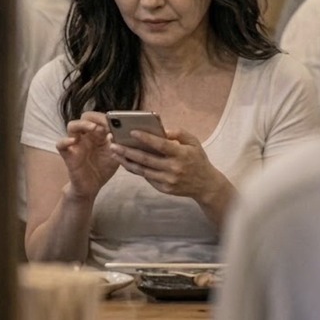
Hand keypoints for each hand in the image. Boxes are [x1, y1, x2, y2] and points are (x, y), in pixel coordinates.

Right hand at [56, 111, 117, 199]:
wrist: (93, 186)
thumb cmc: (103, 168)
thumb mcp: (114, 154)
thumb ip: (117, 143)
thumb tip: (119, 130)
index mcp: (98, 134)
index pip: (99, 119)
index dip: (105, 118)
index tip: (115, 120)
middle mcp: (86, 136)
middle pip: (85, 118)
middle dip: (95, 118)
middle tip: (106, 123)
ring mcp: (76, 144)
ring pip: (72, 126)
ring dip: (82, 124)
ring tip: (93, 128)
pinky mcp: (68, 154)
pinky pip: (61, 144)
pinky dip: (65, 141)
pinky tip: (73, 141)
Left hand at [109, 127, 225, 200]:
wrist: (206, 185)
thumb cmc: (198, 159)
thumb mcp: (193, 142)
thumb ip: (178, 133)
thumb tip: (161, 130)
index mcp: (181, 154)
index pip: (161, 145)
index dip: (146, 138)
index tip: (132, 132)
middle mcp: (174, 168)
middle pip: (146, 159)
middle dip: (127, 151)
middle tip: (113, 143)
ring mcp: (168, 181)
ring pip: (143, 170)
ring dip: (126, 161)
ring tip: (114, 152)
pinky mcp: (164, 189)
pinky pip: (147, 178)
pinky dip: (136, 169)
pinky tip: (126, 162)